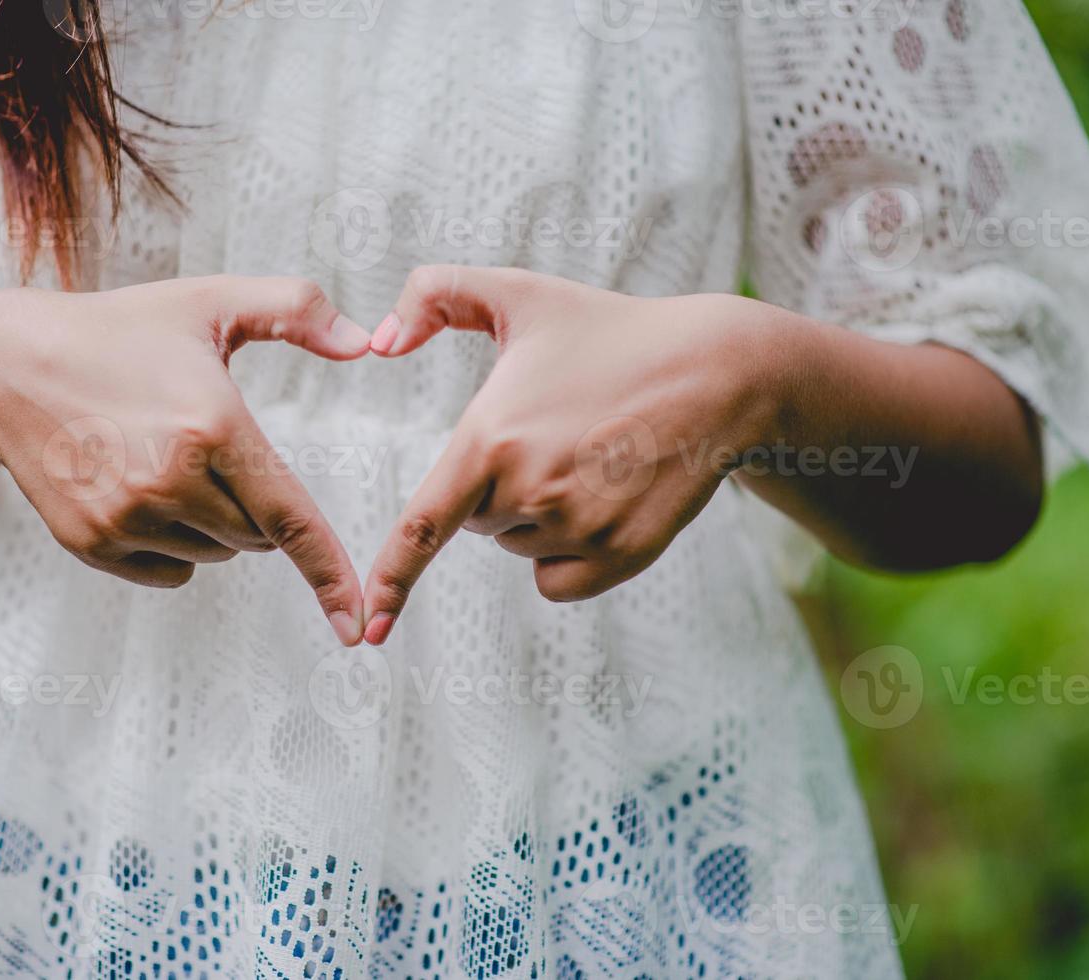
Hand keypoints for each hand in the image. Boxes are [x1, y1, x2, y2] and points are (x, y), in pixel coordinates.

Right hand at [0, 276, 372, 645]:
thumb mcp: (210, 303)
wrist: (8, 367)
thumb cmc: (119, 330)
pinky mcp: (93, 543)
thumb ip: (296, 310)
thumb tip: (365, 343)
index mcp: (212, 426)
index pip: (291, 518)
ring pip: (216, 554)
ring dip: (214, 524)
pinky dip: (173, 545)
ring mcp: (127, 517)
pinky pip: (171, 571)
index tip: (356, 621)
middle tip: (209, 449)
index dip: (330, 573)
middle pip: (258, 537)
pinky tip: (138, 490)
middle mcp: (171, 481)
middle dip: (256, 505)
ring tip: (164, 460)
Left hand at [361, 267, 789, 644]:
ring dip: (539, 518)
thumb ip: (435, 295)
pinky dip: (568, 555)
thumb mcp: (521, 294)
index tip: (371, 625)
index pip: (425, 523)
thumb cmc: (612, 331)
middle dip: (501, 490)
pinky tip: (604, 499)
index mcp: (492, 437)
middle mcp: (530, 491)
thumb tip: (378, 343)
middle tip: (557, 437)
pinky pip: (558, 580)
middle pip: (480, 523)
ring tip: (592, 459)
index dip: (392, 578)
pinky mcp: (620, 556)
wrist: (717, 372)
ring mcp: (579, 529)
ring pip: (521, 548)